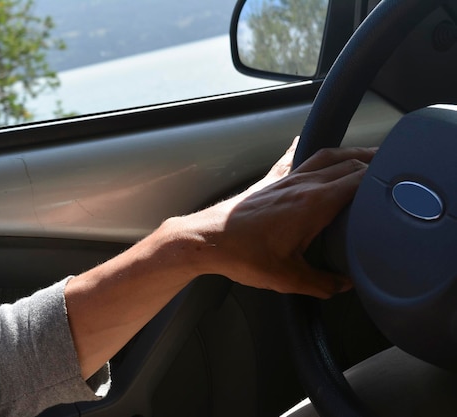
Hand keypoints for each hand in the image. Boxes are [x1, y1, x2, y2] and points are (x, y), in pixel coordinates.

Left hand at [173, 139, 375, 297]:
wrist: (207, 239)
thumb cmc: (244, 256)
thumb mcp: (289, 278)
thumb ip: (322, 283)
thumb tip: (344, 285)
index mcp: (314, 203)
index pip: (358, 179)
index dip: (380, 178)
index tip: (395, 183)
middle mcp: (302, 184)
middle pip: (347, 163)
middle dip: (372, 162)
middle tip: (390, 168)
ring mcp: (285, 179)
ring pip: (324, 156)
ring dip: (347, 153)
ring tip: (364, 154)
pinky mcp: (269, 182)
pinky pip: (292, 159)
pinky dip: (304, 150)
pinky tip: (303, 142)